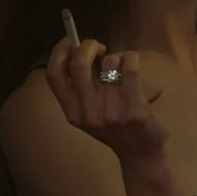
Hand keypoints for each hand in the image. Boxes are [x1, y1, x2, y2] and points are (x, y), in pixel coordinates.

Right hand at [46, 34, 167, 160]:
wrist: (143, 155)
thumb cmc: (117, 128)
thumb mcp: (89, 115)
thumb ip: (80, 90)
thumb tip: (75, 49)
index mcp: (73, 113)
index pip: (54, 75)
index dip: (59, 52)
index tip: (69, 40)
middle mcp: (89, 113)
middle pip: (79, 64)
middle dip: (88, 45)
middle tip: (99, 46)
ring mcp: (112, 112)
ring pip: (109, 63)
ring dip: (117, 57)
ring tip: (123, 68)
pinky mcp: (135, 110)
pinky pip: (130, 68)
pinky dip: (132, 58)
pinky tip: (133, 63)